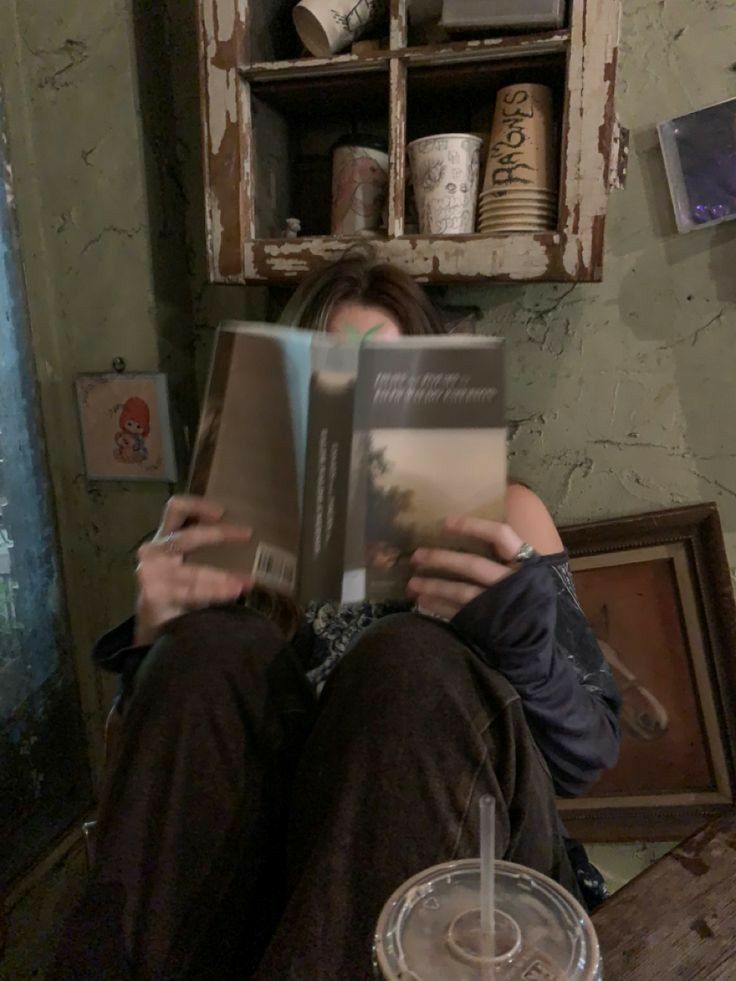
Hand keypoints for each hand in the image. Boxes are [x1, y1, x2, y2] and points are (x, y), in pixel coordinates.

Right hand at [134, 495, 252, 644]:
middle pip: (187, 537)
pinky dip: (213, 592)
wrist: (157, 622)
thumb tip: (248, 536)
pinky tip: (231, 593)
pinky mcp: (152, 593)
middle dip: (221, 535)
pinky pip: (190, 591)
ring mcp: (150, 572)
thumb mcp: (191, 560)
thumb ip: (207, 547)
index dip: (197, 505)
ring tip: (246, 582)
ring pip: (192, 571)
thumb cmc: (180, 586)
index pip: (176, 509)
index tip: (222, 511)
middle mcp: (155, 550)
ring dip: (221, 577)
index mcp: (166, 537)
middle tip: (248, 534)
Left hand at [407, 515, 525, 620]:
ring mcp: (499, 605)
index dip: (473, 526)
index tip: (445, 523)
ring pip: (462, 591)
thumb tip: (472, 534)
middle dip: (442, 558)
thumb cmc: (529, 604)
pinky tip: (422, 602)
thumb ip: (509, 558)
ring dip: (434, 585)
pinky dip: (439, 606)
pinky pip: (458, 613)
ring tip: (412, 583)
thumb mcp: (530, 578)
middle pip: (473, 564)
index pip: (500, 535)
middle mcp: (512, 582)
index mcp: (526, 565)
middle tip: (416, 555)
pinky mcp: (487, 624)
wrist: (536, 648)